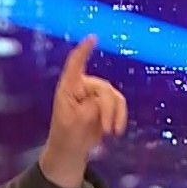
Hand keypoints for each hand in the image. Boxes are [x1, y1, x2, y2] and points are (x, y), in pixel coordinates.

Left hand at [39, 36, 126, 187]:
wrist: (71, 150)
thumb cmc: (66, 135)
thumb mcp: (75, 122)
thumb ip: (90, 108)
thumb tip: (103, 101)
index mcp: (68, 88)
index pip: (75, 64)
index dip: (84, 50)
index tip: (93, 37)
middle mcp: (82, 87)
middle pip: (103, 89)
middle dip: (108, 110)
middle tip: (108, 131)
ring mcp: (94, 94)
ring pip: (114, 97)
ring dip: (116, 114)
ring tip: (112, 133)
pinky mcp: (105, 103)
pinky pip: (119, 104)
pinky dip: (120, 116)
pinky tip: (116, 130)